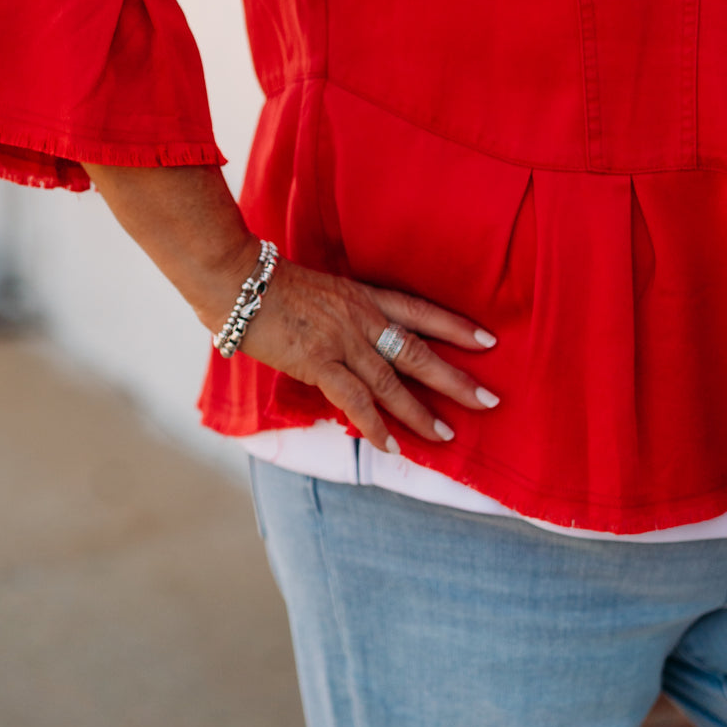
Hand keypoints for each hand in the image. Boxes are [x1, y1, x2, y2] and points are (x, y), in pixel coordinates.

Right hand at [81, 163, 497, 455]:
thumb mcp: (317, 288)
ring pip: (394, 382)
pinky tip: (393, 446)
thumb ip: (338, 311)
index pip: (420, 310)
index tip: (488, 340)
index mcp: (362, 295)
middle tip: (489, 399)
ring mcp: (342, 340)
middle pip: (419, 350)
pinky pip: (356, 400)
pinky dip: (376, 426)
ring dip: (422, 412)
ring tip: (448, 436)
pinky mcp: (319, 362)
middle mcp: (361, 317)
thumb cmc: (265, 281)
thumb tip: (346, 332)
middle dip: (456, 378)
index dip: (455, 326)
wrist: (236, 279)